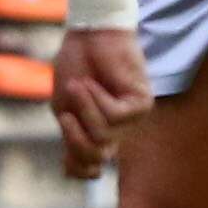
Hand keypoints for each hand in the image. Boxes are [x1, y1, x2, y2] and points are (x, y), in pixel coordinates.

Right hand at [49, 28, 153, 180]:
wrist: (86, 34)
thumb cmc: (74, 66)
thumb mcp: (64, 109)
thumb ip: (74, 140)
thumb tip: (93, 173)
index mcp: (95, 132)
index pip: (90, 168)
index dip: (78, 169)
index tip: (66, 156)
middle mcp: (117, 130)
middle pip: (94, 157)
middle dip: (75, 137)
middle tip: (67, 114)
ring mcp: (131, 119)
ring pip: (102, 136)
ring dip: (84, 109)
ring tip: (80, 85)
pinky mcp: (142, 104)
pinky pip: (114, 117)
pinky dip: (97, 99)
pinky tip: (94, 82)